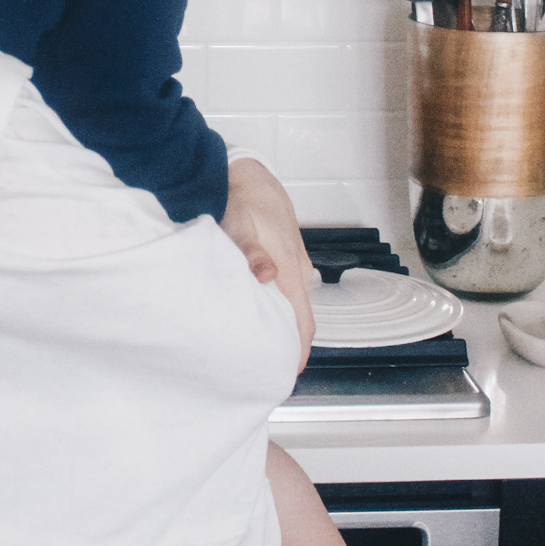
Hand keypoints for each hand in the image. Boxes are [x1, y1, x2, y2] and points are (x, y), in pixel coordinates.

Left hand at [222, 159, 315, 369]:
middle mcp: (298, 271)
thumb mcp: (240, 227)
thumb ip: (252, 254)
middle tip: (268, 366)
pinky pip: (288, 290)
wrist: (249, 172)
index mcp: (290, 270)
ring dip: (284, 324)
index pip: (303, 322)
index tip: (286, 373)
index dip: (298, 351)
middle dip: (290, 344)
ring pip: (294, 304)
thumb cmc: (244, 199)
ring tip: (263, 344)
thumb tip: (268, 276)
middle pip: (300, 318)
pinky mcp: (286, 257)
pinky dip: (279, 305)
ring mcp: (294, 264)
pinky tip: (259, 309)